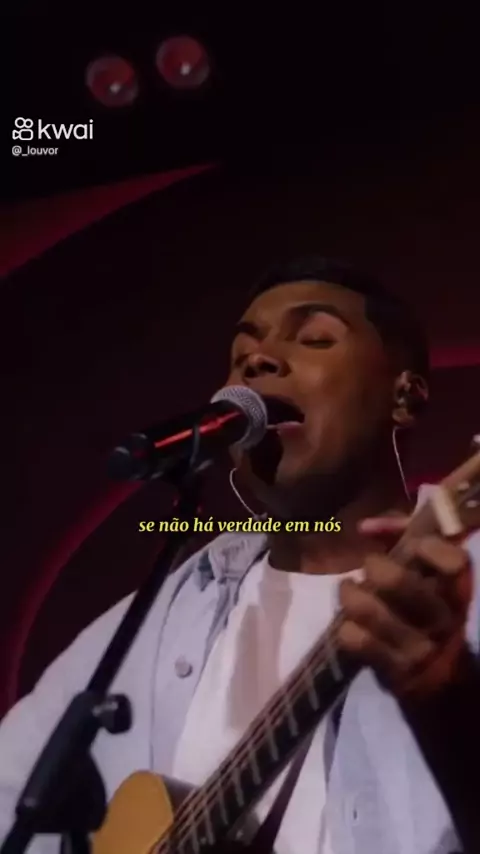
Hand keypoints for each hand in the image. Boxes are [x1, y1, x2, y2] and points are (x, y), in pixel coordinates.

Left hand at [337, 515, 472, 696]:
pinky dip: (346, 627)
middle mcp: (443, 620)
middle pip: (401, 584)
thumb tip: (365, 527)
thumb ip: (403, 542)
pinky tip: (348, 624)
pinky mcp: (395, 672)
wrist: (441, 684)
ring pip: (370, 610)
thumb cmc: (426, 614)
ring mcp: (418, 648)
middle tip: (370, 566)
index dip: (430, 548)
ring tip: (348, 589)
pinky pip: (357, 641)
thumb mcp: (430, 581)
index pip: (456, 564)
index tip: (413, 545)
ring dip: (351, 594)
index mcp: (457, 594)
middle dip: (376, 568)